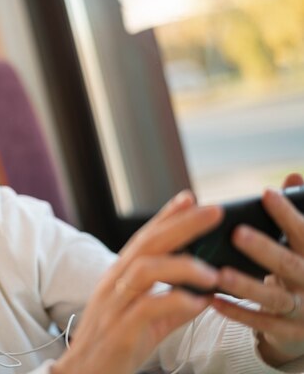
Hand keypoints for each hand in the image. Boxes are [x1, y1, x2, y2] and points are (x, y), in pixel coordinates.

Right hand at [52, 191, 221, 373]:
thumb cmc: (114, 347)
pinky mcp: (120, 329)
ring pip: (146, 270)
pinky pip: (148, 307)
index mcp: (119, 277)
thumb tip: (203, 297)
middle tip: (213, 211)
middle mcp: (114, 283)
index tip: (189, 198)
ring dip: (183, 266)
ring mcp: (115, 304)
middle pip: (148, 244)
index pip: (144, 238)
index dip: (166, 217)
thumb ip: (172, 307)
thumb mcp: (146, 322)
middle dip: (181, 225)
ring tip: (213, 274)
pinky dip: (176, 302)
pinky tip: (198, 303)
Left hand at [212, 173, 303, 366]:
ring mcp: (302, 310)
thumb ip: (296, 217)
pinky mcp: (289, 332)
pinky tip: (213, 300)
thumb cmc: (303, 270)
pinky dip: (237, 312)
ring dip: (245, 285)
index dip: (287, 214)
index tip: (266, 193)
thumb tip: (292, 176)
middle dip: (264, 249)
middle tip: (238, 234)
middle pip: (288, 264)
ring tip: (219, 273)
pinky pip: (261, 323)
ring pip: (273, 298)